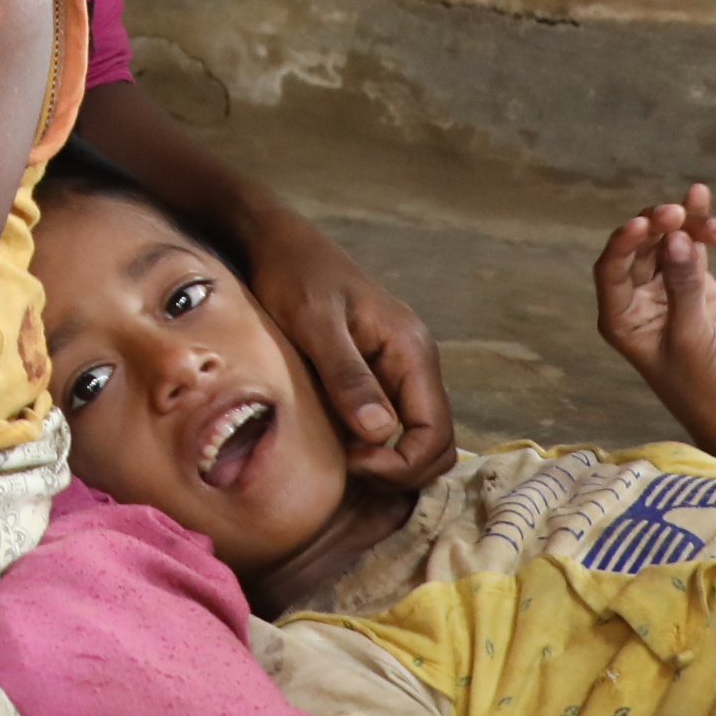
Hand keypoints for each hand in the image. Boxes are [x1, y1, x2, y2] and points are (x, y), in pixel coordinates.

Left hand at [246, 217, 457, 491]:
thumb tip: (380, 433)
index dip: (401, 464)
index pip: (435, 434)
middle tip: (347, 470)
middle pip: (437, 444)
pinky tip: (338, 446)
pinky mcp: (379, 374)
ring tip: (341, 461)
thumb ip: (347, 376)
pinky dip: (375, 447)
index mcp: (412, 351)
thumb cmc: (294, 275)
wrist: (279, 244)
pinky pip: (393, 424)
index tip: (351, 463)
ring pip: (418, 439)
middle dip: (401, 472)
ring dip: (389, 462)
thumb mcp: (314, 324)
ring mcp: (400, 370)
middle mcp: (416, 363)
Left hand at [593, 186, 715, 477]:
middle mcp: (640, 301)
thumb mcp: (693, 336)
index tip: (644, 222)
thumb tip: (678, 237)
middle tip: (679, 213)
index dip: (623, 242)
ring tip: (710, 219)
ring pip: (670, 244)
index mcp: (622, 319)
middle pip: (640, 248)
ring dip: (687, 226)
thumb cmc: (707, 386)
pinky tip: (710, 209)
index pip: (611, 270)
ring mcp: (670, 292)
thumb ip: (685, 285)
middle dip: (659, 226)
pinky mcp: (700, 288)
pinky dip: (702, 230)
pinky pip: (695, 250)